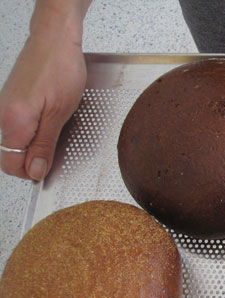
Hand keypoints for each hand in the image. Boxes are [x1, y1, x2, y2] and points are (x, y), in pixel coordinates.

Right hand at [0, 10, 87, 180]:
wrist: (55, 40)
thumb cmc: (60, 69)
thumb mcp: (59, 115)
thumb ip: (44, 145)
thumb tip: (35, 171)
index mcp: (13, 121)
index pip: (11, 164)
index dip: (31, 172)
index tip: (49, 169)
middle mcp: (4, 114)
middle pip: (13, 154)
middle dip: (34, 160)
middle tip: (57, 151)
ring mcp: (8, 107)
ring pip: (18, 141)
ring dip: (36, 145)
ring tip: (57, 133)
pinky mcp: (15, 101)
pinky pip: (22, 127)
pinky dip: (35, 132)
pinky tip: (52, 124)